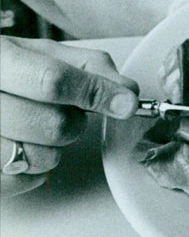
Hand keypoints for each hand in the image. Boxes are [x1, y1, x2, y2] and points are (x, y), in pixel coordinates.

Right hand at [1, 37, 138, 195]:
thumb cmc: (10, 72)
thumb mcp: (44, 54)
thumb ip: (88, 66)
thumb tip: (127, 90)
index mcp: (0, 60)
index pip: (53, 81)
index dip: (96, 92)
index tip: (126, 103)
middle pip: (54, 125)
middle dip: (75, 122)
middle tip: (66, 111)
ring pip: (40, 158)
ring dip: (53, 149)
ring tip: (38, 129)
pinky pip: (19, 182)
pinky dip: (32, 171)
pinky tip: (24, 147)